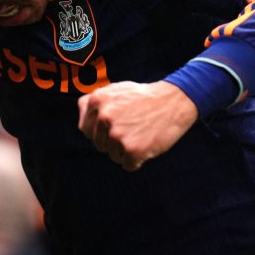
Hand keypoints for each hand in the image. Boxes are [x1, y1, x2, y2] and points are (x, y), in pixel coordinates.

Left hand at [77, 80, 197, 171]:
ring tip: (141, 134)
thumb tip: (80, 116)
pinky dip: (138, 160)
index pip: (85, 129)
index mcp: (96, 101)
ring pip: (113, 156)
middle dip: (114, 141)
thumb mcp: (115, 89)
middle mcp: (104, 118)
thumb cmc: (144, 97)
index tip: (116, 125)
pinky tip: (147, 144)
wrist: (174, 101)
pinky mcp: (132, 150)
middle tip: (133, 128)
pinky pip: (128, 165)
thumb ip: (94, 102)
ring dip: (126, 151)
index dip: (101, 131)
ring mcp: (117, 135)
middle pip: (99, 145)